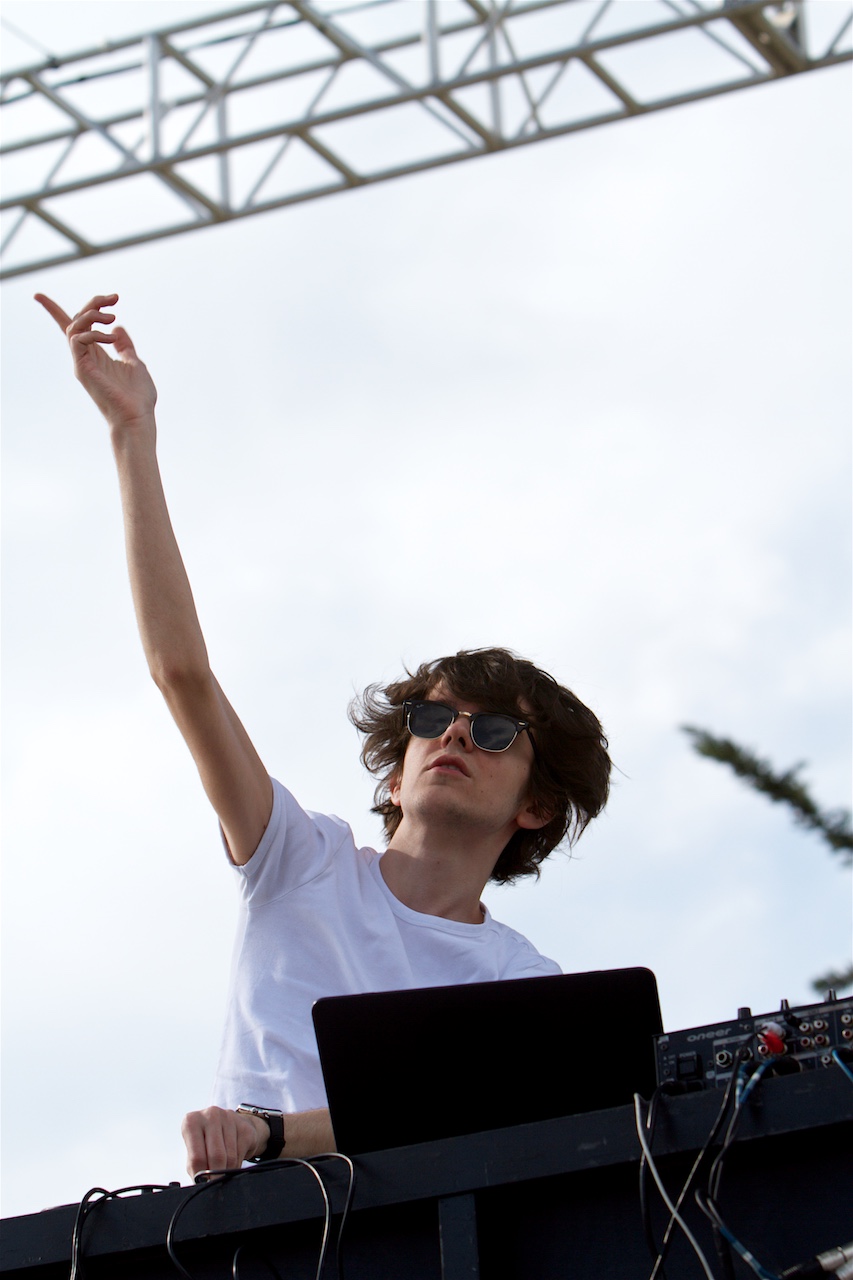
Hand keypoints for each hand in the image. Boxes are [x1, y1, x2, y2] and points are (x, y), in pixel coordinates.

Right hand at [35, 292, 156, 428]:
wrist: (137, 418)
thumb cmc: (138, 397)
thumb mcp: (134, 363)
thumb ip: (124, 346)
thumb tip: (117, 327)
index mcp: (96, 355)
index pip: (75, 329)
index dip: (59, 310)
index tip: (54, 296)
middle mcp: (85, 357)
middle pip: (74, 321)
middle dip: (93, 303)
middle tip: (115, 297)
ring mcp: (82, 363)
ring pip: (73, 327)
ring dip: (91, 314)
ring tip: (112, 315)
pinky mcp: (82, 368)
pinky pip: (78, 340)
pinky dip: (93, 332)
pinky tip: (111, 337)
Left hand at [181, 1106, 268, 1178]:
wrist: (232, 1125)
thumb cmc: (207, 1142)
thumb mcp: (195, 1151)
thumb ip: (195, 1166)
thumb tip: (200, 1184)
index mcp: (192, 1121)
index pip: (197, 1157)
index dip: (202, 1176)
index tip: (205, 1186)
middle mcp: (210, 1115)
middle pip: (216, 1156)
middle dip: (217, 1175)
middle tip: (216, 1185)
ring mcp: (229, 1117)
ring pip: (230, 1156)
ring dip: (227, 1171)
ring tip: (223, 1173)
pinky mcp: (244, 1125)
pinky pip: (241, 1153)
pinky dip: (236, 1165)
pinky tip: (232, 1163)